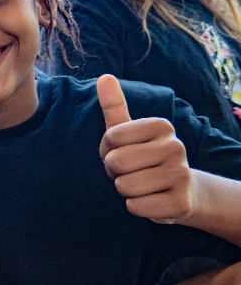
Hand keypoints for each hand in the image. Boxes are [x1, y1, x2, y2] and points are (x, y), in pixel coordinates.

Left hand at [97, 75, 194, 223]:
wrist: (181, 190)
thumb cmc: (143, 156)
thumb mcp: (128, 131)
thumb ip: (114, 106)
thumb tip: (103, 77)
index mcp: (161, 126)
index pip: (111, 137)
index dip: (107, 150)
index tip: (122, 152)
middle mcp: (176, 146)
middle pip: (116, 162)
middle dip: (114, 172)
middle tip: (129, 172)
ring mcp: (181, 175)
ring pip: (125, 186)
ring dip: (124, 190)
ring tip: (140, 185)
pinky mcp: (180, 203)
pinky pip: (136, 206)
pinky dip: (135, 207)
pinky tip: (150, 200)